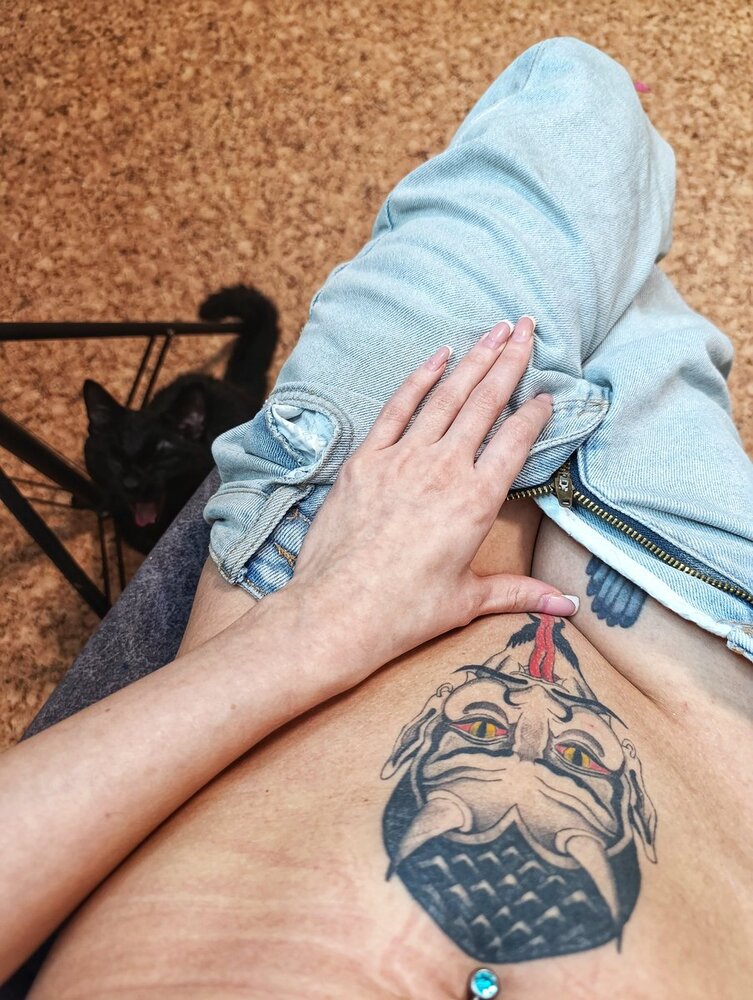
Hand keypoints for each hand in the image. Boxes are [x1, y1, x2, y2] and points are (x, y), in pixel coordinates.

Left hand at [290, 316, 576, 681]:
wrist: (340, 609)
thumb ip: (521, 592)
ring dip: (473, 359)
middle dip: (509, 361)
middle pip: (485, 403)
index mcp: (477, 500)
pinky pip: (398, 407)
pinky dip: (420, 378)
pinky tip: (438, 355)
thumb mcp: (469, 600)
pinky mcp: (367, 459)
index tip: (547, 394)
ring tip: (494, 329)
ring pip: (446, 396)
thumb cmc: (406, 610)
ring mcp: (403, 458)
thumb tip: (568, 607)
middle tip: (526, 328)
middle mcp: (445, 468)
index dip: (535, 414)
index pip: (516, 441)